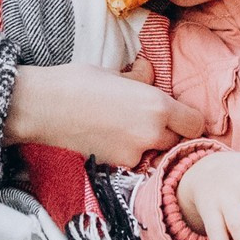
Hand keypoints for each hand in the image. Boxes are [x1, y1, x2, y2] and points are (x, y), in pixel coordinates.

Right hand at [3, 63, 203, 167]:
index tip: (178, 116)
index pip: (196, 124)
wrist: (43, 107)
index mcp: (158, 105)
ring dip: (150, 145)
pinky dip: (130, 152)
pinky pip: (135, 160)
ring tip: (127, 129)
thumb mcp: (116, 73)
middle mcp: (152, 132)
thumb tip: (149, 73)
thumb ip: (140, 79)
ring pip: (156, 153)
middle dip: (169, 133)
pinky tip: (111, 138)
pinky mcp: (117, 165)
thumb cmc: (77, 82)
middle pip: (178, 141)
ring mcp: (135, 152)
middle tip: (150, 121)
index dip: (188, 120)